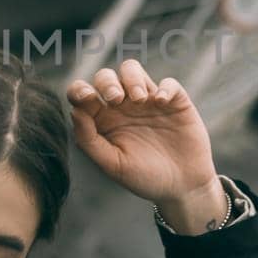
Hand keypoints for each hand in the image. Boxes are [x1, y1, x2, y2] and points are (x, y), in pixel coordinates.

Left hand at [66, 60, 219, 212]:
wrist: (182, 187)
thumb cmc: (144, 178)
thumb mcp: (113, 165)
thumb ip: (89, 140)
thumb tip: (74, 111)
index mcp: (103, 120)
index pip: (82, 95)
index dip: (79, 90)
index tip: (86, 97)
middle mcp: (123, 107)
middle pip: (105, 77)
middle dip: (106, 83)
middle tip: (115, 100)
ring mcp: (148, 101)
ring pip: (131, 70)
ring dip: (131, 78)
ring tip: (139, 99)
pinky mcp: (175, 102)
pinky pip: (168, 83)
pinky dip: (164, 87)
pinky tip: (161, 102)